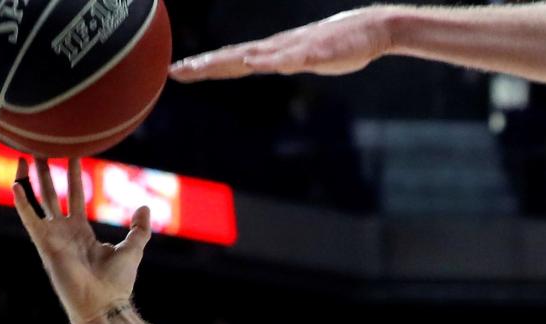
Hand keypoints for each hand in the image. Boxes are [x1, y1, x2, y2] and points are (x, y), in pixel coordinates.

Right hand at [13, 157, 152, 323]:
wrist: (105, 305)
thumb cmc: (117, 283)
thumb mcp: (133, 248)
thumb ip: (139, 228)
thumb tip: (143, 207)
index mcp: (81, 232)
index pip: (74, 196)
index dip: (73, 175)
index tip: (72, 153)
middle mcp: (64, 232)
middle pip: (52, 193)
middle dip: (47, 170)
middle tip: (41, 146)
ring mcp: (53, 237)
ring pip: (40, 200)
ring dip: (32, 178)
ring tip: (26, 154)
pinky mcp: (46, 244)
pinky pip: (30, 219)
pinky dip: (22, 203)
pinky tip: (15, 184)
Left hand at [169, 8, 392, 81]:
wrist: (370, 30)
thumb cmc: (340, 45)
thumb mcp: (308, 58)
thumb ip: (286, 62)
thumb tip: (269, 67)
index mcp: (273, 51)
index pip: (232, 59)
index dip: (205, 65)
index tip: (177, 71)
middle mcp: (277, 48)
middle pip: (234, 57)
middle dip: (204, 65)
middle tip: (175, 71)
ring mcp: (294, 49)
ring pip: (254, 56)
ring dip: (227, 61)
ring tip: (202, 66)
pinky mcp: (314, 52)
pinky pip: (287, 58)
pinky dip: (267, 60)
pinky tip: (251, 62)